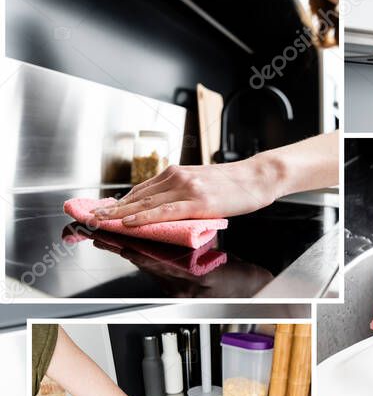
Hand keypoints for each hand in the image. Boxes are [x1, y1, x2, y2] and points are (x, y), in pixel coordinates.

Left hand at [91, 156, 284, 225]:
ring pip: (146, 204)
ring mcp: (187, 188)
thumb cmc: (236, 184)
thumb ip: (184, 192)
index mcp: (177, 173)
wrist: (258, 177)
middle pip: (138, 196)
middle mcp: (177, 177)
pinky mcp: (197, 202)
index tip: (105, 209)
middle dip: (113, 208)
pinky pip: (164, 211)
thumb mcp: (204, 183)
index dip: (121, 201)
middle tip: (92, 216)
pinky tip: (130, 222)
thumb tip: (169, 208)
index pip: (142, 189)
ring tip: (103, 221)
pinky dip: (144, 217)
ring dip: (121, 214)